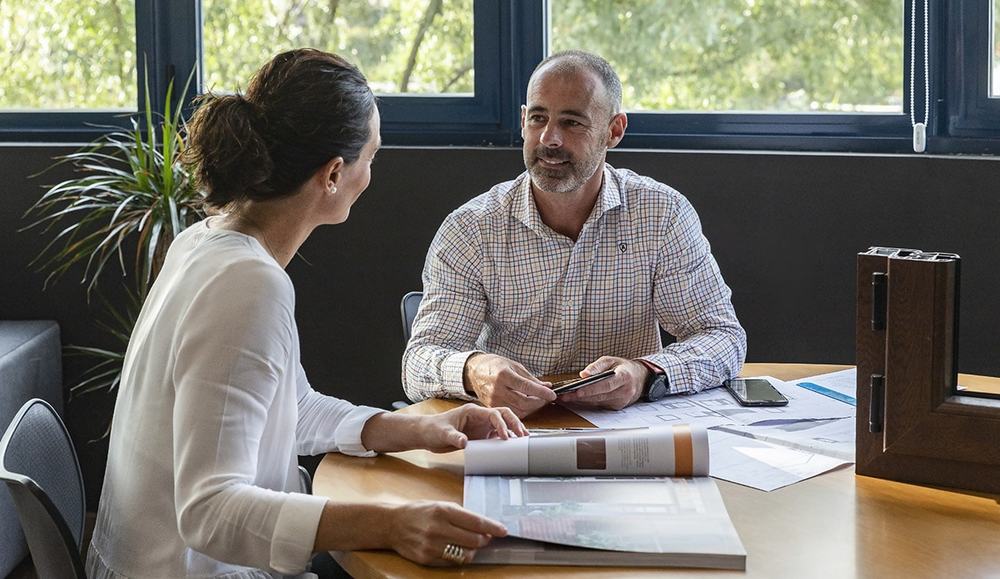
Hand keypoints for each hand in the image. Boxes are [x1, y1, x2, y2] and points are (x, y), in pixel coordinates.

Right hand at [387, 500, 507, 565]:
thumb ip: (461, 515)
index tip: (503, 531)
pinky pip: (452, 562)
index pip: (475, 521)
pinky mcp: (427, 558)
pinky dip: (458, 557)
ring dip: (472, 550)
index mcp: (443, 511)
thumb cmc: (419, 512)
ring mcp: (432, 545)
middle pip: (474, 540)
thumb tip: (483, 526)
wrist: (392, 524)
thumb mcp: (440, 505)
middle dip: (484, 540)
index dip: (492, 527)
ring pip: (465, 554)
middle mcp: (438, 528)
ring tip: (469, 544)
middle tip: (484, 537)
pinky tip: (454, 549)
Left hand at [417, 403, 528, 452]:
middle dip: (514, 422)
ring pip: (503, 424)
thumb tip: (465, 443)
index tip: (505, 437)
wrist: (426, 434)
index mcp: (472, 411)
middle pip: (503, 415)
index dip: (501, 424)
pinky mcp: (481, 435)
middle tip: (523, 435)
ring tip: (524, 439)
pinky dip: (506, 438)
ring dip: (513, 429)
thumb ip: (454, 437)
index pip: (492, 414)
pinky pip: (497, 435)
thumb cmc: (433, 429)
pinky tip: (513, 446)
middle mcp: (480, 417)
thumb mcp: (442, 433)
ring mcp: (481, 426)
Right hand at [463, 353, 556, 416]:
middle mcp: (497, 389)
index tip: (552, 394)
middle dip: (539, 401)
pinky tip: (527, 405)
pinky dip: (523, 411)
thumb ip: (531, 378)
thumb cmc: (495, 366)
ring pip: (519, 410)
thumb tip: (547, 386)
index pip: (526, 386)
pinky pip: (512, 413)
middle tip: (546, 398)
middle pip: (523, 401)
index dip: (541, 392)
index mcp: (504, 375)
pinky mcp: (492, 407)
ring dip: (532, 408)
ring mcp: (493, 400)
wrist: (476, 371)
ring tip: (538, 401)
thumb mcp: (514, 366)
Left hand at [558, 356, 648, 409]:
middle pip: (599, 396)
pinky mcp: (617, 407)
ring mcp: (621, 401)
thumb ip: (597, 366)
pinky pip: (600, 405)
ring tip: (565, 397)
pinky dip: (588, 402)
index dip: (590, 390)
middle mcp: (624, 391)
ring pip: (597, 402)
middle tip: (564, 395)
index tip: (576, 391)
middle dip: (580, 397)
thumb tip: (584, 374)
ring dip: (581, 401)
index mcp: (624, 377)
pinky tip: (576, 399)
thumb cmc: (623, 368)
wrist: (640, 379)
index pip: (605, 385)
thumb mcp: (611, 360)